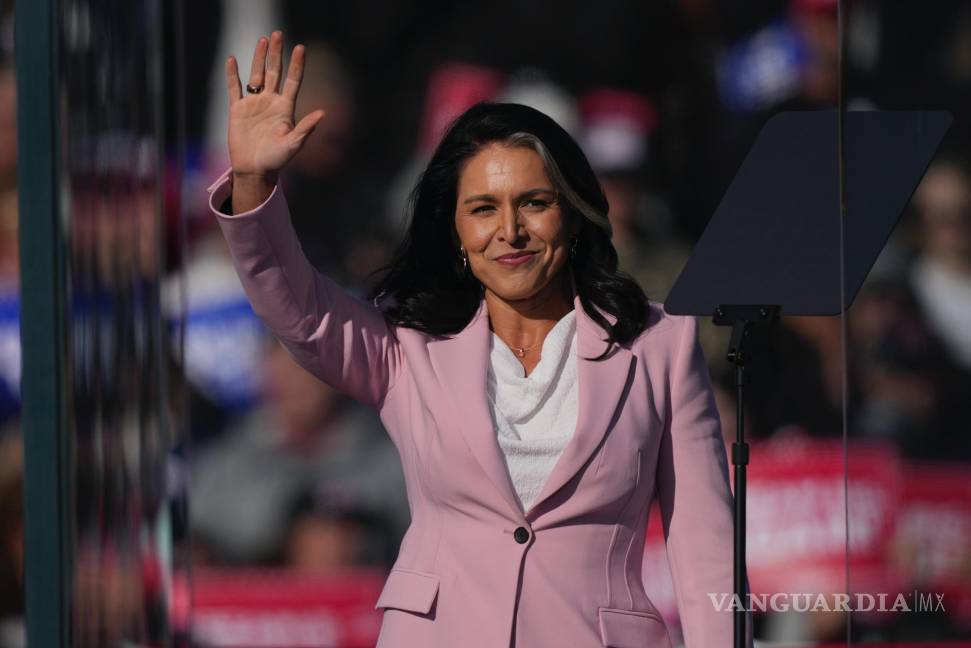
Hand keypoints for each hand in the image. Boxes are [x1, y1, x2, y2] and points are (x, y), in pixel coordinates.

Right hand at [224, 31, 324, 185]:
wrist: (255, 169)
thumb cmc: (277, 159)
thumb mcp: (293, 144)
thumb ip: (306, 128)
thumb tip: (323, 113)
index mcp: (286, 108)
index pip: (293, 81)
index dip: (297, 65)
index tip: (301, 47)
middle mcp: (271, 102)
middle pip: (274, 72)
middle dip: (276, 54)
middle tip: (278, 34)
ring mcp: (254, 104)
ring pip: (256, 74)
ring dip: (258, 58)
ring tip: (262, 40)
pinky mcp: (238, 109)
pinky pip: (235, 88)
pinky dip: (232, 74)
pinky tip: (232, 60)